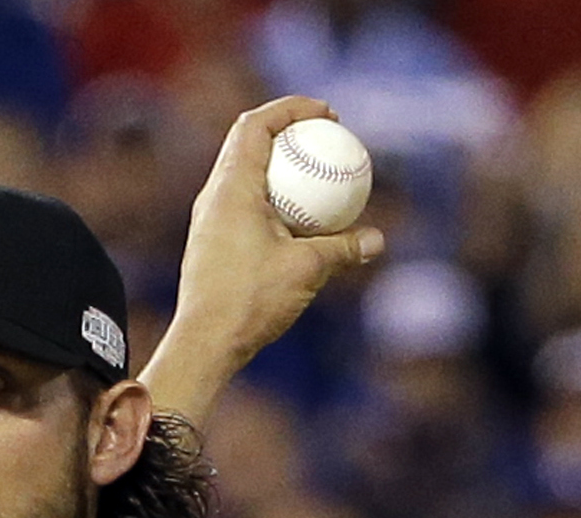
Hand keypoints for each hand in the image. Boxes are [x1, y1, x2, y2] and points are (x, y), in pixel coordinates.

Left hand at [144, 97, 384, 420]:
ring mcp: (209, 221)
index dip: (291, 109)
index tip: (327, 114)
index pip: (255, 125)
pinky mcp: (211, 243)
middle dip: (287, 130)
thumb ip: (343, 248)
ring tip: (315, 175)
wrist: (204, 344)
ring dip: (278, 165)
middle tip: (324, 136)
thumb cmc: (250, 301)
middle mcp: (213, 197)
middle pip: (246, 143)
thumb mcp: (306, 269)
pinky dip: (272, 197)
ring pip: (244, 175)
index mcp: (230, 188)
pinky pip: (243, 204)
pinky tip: (297, 218)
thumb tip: (376, 240)